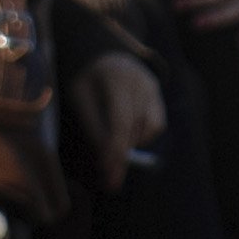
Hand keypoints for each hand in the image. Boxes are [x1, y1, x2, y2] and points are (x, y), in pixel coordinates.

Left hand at [68, 51, 164, 187]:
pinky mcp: (158, 94)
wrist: (104, 56)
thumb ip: (94, 125)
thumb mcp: (80, 98)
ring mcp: (152, 86)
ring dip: (131, 144)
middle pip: (135, 128)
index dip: (115, 149)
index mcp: (116, 78)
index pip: (121, 121)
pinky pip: (155, 124)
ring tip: (112, 149)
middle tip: (110, 182)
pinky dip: (141, 136)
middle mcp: (139, 81)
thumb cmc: (87, 80)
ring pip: (148, 128)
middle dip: (121, 156)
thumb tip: (106, 159)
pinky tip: (127, 136)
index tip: (107, 171)